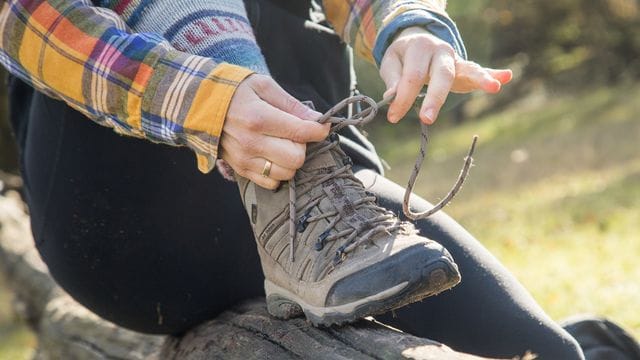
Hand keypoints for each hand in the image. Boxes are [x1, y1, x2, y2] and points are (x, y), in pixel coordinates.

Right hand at [221, 74, 329, 188]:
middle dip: (302, 146)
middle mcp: (251, 142)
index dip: (319, 130)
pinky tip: (271, 156)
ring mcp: (244, 159)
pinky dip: (277, 172)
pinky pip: (271, 183)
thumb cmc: (234, 90)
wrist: (198, 104)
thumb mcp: (263, 86)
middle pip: (296, 158)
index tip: (321, 126)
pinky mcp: (240, 170)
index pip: (301, 132)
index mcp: (259, 118)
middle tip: (294, 134)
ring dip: (290, 160)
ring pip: (286, 173)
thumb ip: (291, 104)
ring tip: (281, 144)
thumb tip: (317, 119)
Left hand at [380, 26, 512, 123]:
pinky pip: (479, 71)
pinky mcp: (464, 68)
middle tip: (426, 119)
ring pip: (467, 69)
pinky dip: (494, 74)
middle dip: (435, 98)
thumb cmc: (403, 56)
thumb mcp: (392, 62)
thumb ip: (393, 78)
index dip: (402, 98)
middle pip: (441, 74)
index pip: (412, 76)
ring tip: (494, 88)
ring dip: (481, 79)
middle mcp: (441, 51)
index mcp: (420, 47)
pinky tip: (506, 77)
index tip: (393, 117)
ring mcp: (455, 59)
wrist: (417, 40)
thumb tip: (392, 96)